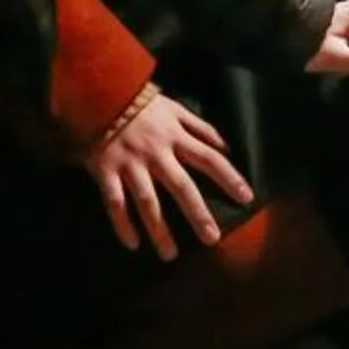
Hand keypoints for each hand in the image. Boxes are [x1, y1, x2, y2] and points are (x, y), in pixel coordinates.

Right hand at [85, 88, 252, 260]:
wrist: (101, 93)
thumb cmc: (143, 104)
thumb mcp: (176, 109)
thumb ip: (201, 128)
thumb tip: (227, 147)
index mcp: (176, 138)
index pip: (210, 159)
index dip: (230, 178)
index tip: (247, 198)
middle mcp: (157, 154)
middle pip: (182, 187)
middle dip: (198, 214)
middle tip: (212, 239)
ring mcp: (131, 165)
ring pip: (148, 202)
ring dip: (159, 230)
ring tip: (170, 255)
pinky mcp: (106, 171)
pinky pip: (115, 203)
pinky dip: (123, 224)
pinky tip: (133, 245)